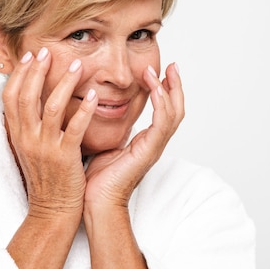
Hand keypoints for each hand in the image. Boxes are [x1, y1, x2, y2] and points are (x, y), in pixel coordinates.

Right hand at [2, 47, 98, 217]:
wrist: (52, 211)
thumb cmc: (45, 180)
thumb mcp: (27, 150)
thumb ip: (25, 127)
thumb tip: (24, 103)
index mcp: (17, 135)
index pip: (11, 97)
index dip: (19, 74)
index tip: (30, 56)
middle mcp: (28, 138)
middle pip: (27, 96)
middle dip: (37, 70)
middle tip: (49, 51)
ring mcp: (45, 147)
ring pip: (51, 107)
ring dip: (64, 83)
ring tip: (76, 65)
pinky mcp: (65, 157)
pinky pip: (75, 128)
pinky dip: (84, 109)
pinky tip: (93, 95)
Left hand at [84, 62, 183, 208]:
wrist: (95, 203)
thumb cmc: (96, 179)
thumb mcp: (103, 144)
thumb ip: (107, 127)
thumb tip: (94, 107)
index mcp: (144, 142)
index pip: (163, 111)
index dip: (164, 91)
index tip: (159, 70)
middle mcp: (153, 144)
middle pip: (176, 109)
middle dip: (175, 86)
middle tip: (171, 65)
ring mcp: (153, 148)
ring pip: (173, 114)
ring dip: (168, 90)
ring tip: (159, 71)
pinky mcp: (148, 152)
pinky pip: (162, 124)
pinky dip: (161, 104)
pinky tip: (154, 89)